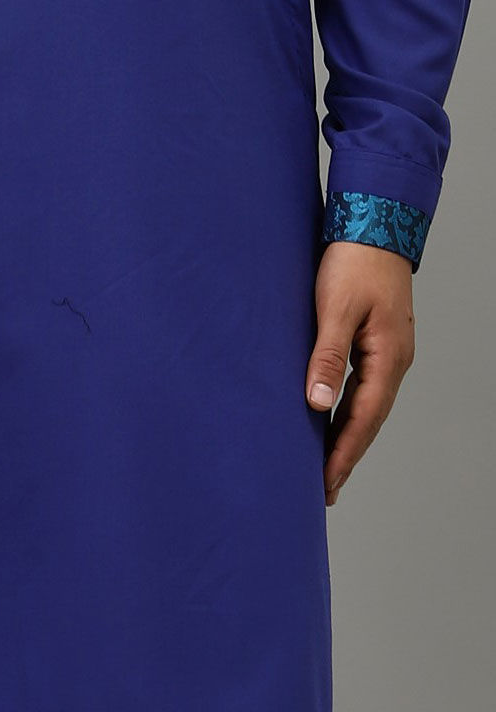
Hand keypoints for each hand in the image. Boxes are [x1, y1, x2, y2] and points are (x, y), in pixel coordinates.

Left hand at [306, 240, 415, 505]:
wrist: (374, 221)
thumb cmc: (353, 261)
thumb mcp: (335, 308)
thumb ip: (327, 356)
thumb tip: (318, 404)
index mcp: (387, 357)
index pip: (363, 419)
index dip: (343, 454)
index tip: (325, 485)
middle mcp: (394, 359)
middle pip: (369, 419)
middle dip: (347, 454)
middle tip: (325, 490)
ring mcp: (389, 350)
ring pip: (368, 403)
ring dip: (348, 433)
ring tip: (326, 464)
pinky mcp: (378, 338)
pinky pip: (364, 385)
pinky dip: (349, 407)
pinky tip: (333, 416)